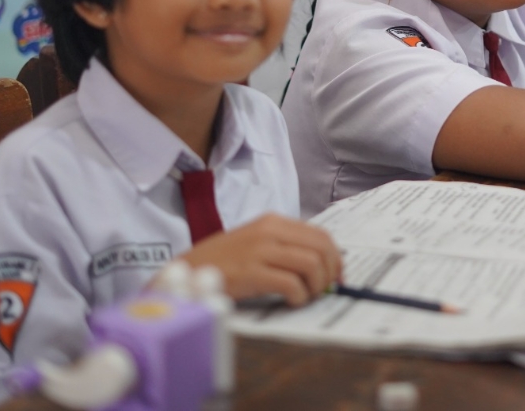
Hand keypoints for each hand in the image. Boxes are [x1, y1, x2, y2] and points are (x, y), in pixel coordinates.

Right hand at [180, 214, 341, 304]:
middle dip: (330, 272)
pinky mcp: (251, 272)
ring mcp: (260, 250)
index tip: (336, 277)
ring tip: (305, 296)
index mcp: (273, 222)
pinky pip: (291, 284)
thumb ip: (284, 247)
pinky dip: (299, 296)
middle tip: (323, 290)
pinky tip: (291, 301)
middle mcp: (269, 231)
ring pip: (311, 264)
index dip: (335, 258)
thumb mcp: (256, 242)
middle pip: (322, 248)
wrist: (188, 270)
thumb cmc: (223, 261)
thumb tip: (322, 264)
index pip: (321, 235)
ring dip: (315, 286)